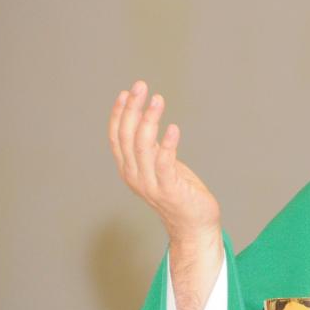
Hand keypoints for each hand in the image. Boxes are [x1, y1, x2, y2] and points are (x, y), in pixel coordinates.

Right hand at [108, 80, 220, 245]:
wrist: (193, 223)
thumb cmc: (179, 192)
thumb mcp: (159, 165)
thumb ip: (149, 148)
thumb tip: (145, 120)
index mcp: (128, 168)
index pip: (116, 136)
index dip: (120, 114)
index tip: (127, 92)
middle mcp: (134, 175)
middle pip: (127, 136)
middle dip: (132, 109)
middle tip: (141, 86)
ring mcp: (150, 183)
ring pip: (142, 146)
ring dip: (149, 120)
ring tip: (157, 100)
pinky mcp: (169, 189)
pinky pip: (164, 163)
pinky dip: (168, 144)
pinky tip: (173, 128)